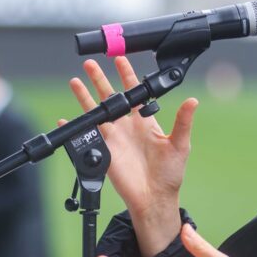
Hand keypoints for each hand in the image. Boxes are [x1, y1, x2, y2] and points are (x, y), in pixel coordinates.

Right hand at [64, 57, 198, 256]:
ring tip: (74, 81)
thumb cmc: (170, 174)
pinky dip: (74, 127)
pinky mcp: (104, 151)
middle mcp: (127, 126)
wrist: (154, 197)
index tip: (120, 59)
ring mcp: (113, 137)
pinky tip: (64, 118)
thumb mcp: (180, 144)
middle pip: (109, 97)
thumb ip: (183, 121)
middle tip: (90, 63)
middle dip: (99, 79)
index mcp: (144, 121)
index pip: (134, 92)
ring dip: (84, 97)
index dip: (126, 74)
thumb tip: (193, 101)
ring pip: (95, 111)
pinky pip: (86, 136)